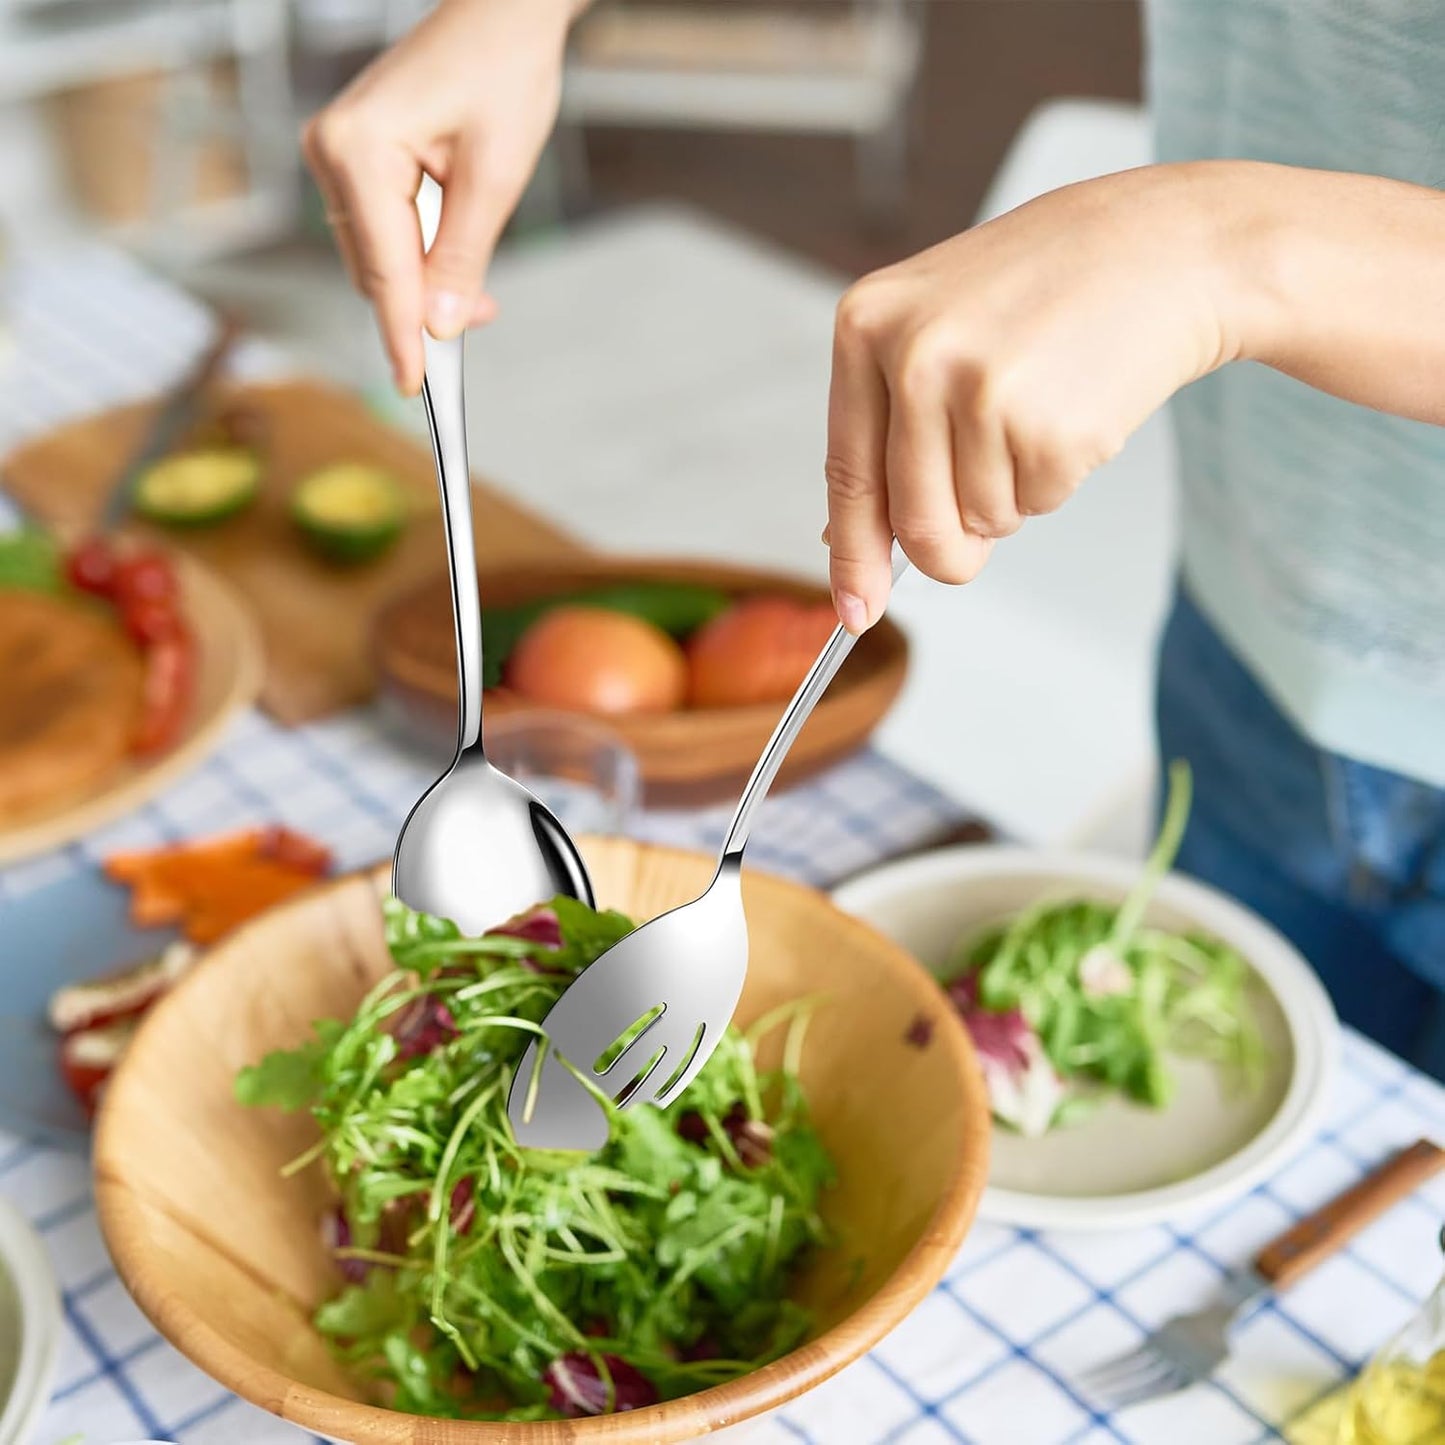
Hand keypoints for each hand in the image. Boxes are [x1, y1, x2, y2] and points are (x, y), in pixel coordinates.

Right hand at [303, 0, 584, 393]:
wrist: (502, 14)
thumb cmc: (503, 72)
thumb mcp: (495, 178)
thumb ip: (462, 257)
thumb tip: (440, 324)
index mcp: (358, 150)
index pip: (383, 270)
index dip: (403, 335)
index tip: (413, 387)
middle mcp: (332, 151)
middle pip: (375, 269)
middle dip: (423, 308)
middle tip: (479, 321)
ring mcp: (337, 153)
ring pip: (378, 257)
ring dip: (424, 285)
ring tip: (478, 293)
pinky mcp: (355, 157)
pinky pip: (381, 231)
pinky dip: (418, 257)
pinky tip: (453, 262)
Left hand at [823, 162, 1254, 630]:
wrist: (1167, 245)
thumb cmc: (1048, 287)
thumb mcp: (939, 323)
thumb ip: (889, 423)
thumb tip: (851, 539)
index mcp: (867, 325)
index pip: (847, 473)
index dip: (853, 557)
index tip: (856, 611)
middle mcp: (912, 356)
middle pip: (913, 523)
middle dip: (951, 548)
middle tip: (982, 525)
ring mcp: (980, 392)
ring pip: (980, 521)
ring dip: (1013, 494)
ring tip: (1039, 410)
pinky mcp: (1047, 427)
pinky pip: (1039, 505)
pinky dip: (1060, 479)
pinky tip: (1076, 407)